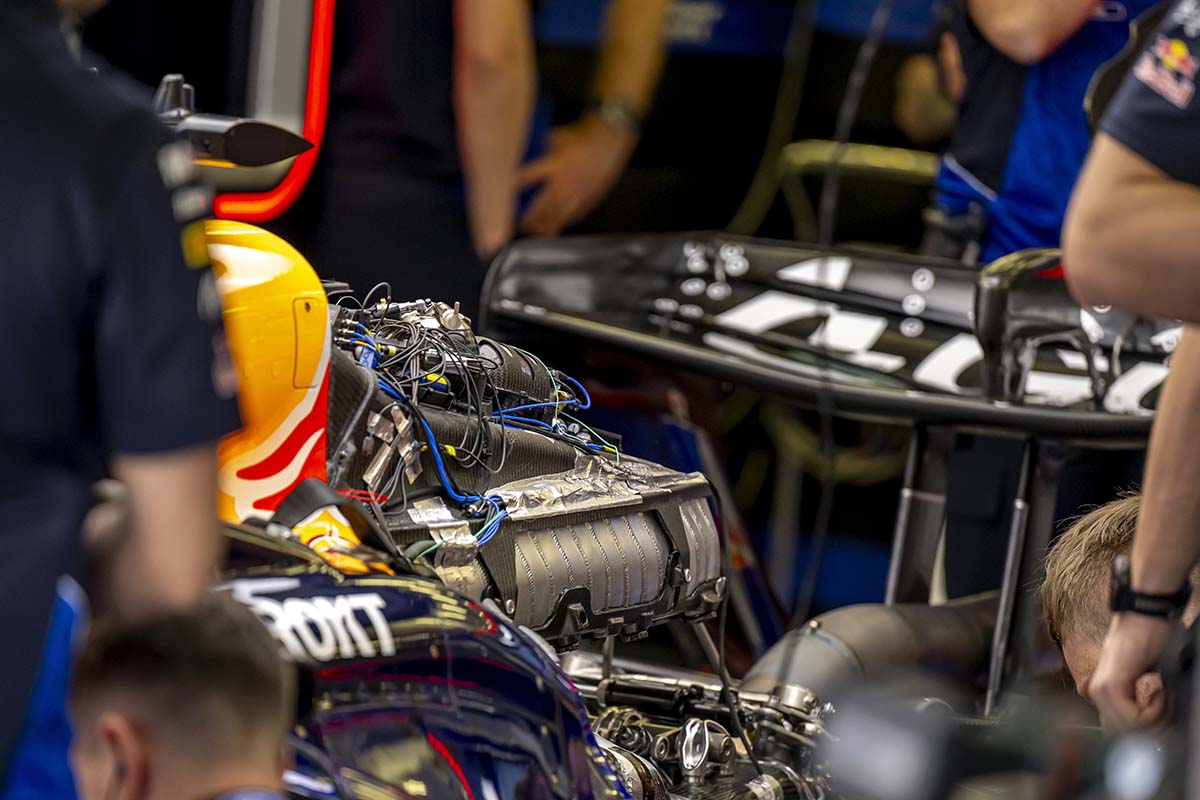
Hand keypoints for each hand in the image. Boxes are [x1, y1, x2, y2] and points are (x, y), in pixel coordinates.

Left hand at [518, 114, 637, 236]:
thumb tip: (534, 156)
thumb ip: (543, 150)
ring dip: (544, 226)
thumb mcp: (558, 137)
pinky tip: (558, 223)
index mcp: (555, 165)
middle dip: (529, 218)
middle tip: (520, 224)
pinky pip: (574, 215)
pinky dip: (563, 221)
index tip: (501, 195)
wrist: (611, 139)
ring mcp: (578, 194)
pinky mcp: (589, 199)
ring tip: (535, 232)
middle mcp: (565, 183)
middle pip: (541, 208)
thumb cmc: (586, 136)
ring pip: (558, 216)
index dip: (513, 187)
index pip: (527, 178)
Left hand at [1088, 613, 1172, 729]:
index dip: (1149, 723)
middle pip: (1127, 732)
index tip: (1160, 703)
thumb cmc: (1149, 641)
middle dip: (1153, 723)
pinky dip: (1153, 710)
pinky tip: (1157, 688)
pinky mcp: (1109, 686)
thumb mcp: (1142, 679)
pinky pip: (1133, 719)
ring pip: (1131, 729)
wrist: (1144, 617)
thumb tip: (1146, 728)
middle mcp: (1097, 694)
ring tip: (1160, 691)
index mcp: (1104, 693)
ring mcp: (1100, 690)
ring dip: (1154, 716)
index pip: (1122, 730)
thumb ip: (1135, 702)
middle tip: (1163, 699)